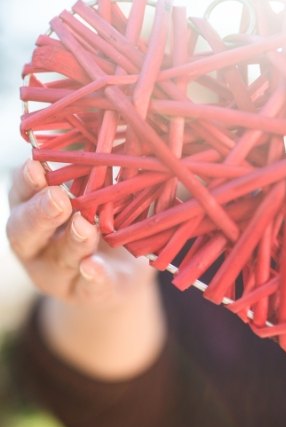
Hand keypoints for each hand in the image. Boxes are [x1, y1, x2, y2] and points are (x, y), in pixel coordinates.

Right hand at [6, 159, 155, 307]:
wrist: (123, 274)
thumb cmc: (107, 220)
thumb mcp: (103, 195)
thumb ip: (101, 172)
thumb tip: (118, 131)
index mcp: (34, 210)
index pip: (22, 195)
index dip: (26, 182)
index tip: (36, 166)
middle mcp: (37, 244)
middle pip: (26, 230)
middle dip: (40, 213)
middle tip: (58, 198)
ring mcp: (57, 274)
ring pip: (57, 259)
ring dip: (71, 242)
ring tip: (85, 227)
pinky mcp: (87, 294)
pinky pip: (87, 288)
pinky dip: (91, 278)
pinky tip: (93, 267)